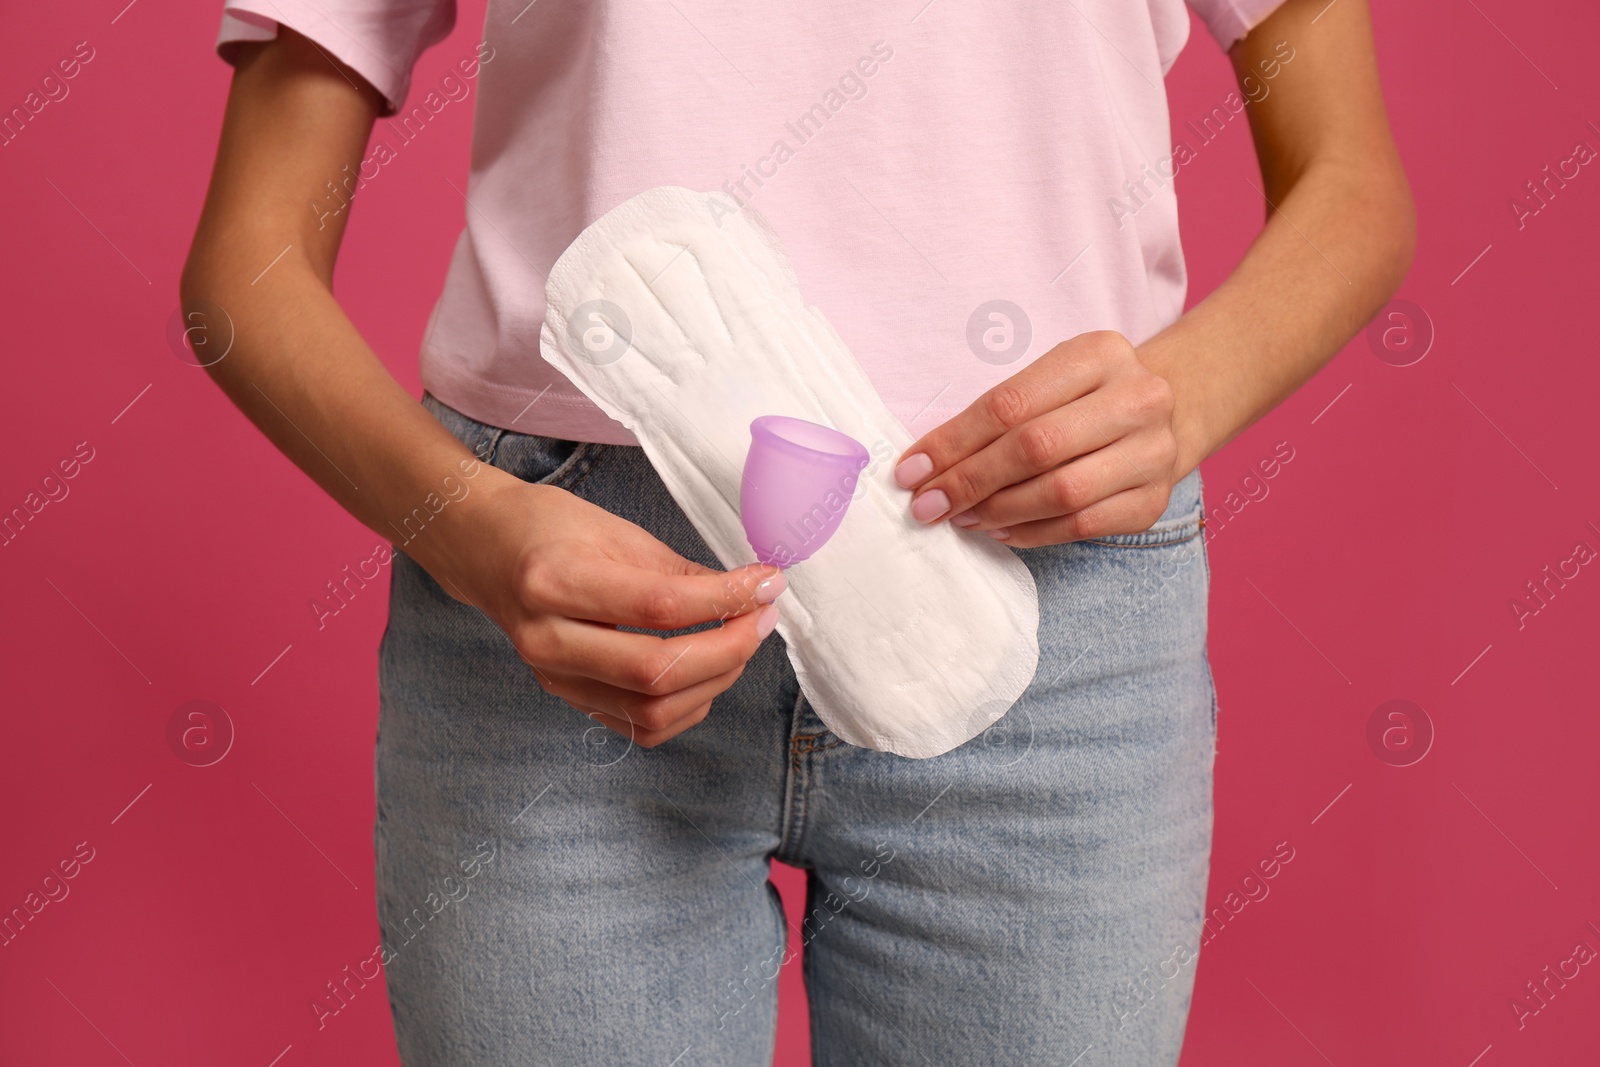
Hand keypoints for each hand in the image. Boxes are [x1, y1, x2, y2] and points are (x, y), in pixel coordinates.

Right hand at [429, 476, 786, 746]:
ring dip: (714, 682)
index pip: (658, 606)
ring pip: (652, 711)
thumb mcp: (615, 530)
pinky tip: (706, 672)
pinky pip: (639, 726)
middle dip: (727, 650)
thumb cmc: (548, 529)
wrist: (485, 550)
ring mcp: (555, 677)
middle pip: (656, 671)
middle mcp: (548, 639)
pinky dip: (686, 706)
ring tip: (739, 643)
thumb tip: (746, 595)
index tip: (767, 584)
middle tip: (762, 619)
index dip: (725, 599)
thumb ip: (679, 570)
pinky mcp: (567, 697)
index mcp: (555, 581)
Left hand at [892, 331, 1179, 547]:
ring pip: (1061, 492)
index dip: (953, 441)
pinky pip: (1082, 525)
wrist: (1163, 415)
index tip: (911, 470)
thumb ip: (997, 413)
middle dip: (970, 481)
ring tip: (961, 517)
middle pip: (1036, 448)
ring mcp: (1153, 452)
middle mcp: (1137, 399)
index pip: (1011, 403)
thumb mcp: (1049, 378)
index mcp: (1100, 353)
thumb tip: (928, 466)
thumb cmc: (1083, 396)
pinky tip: (999, 530)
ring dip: (998, 511)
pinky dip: (1031, 533)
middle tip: (927, 505)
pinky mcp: (1153, 501)